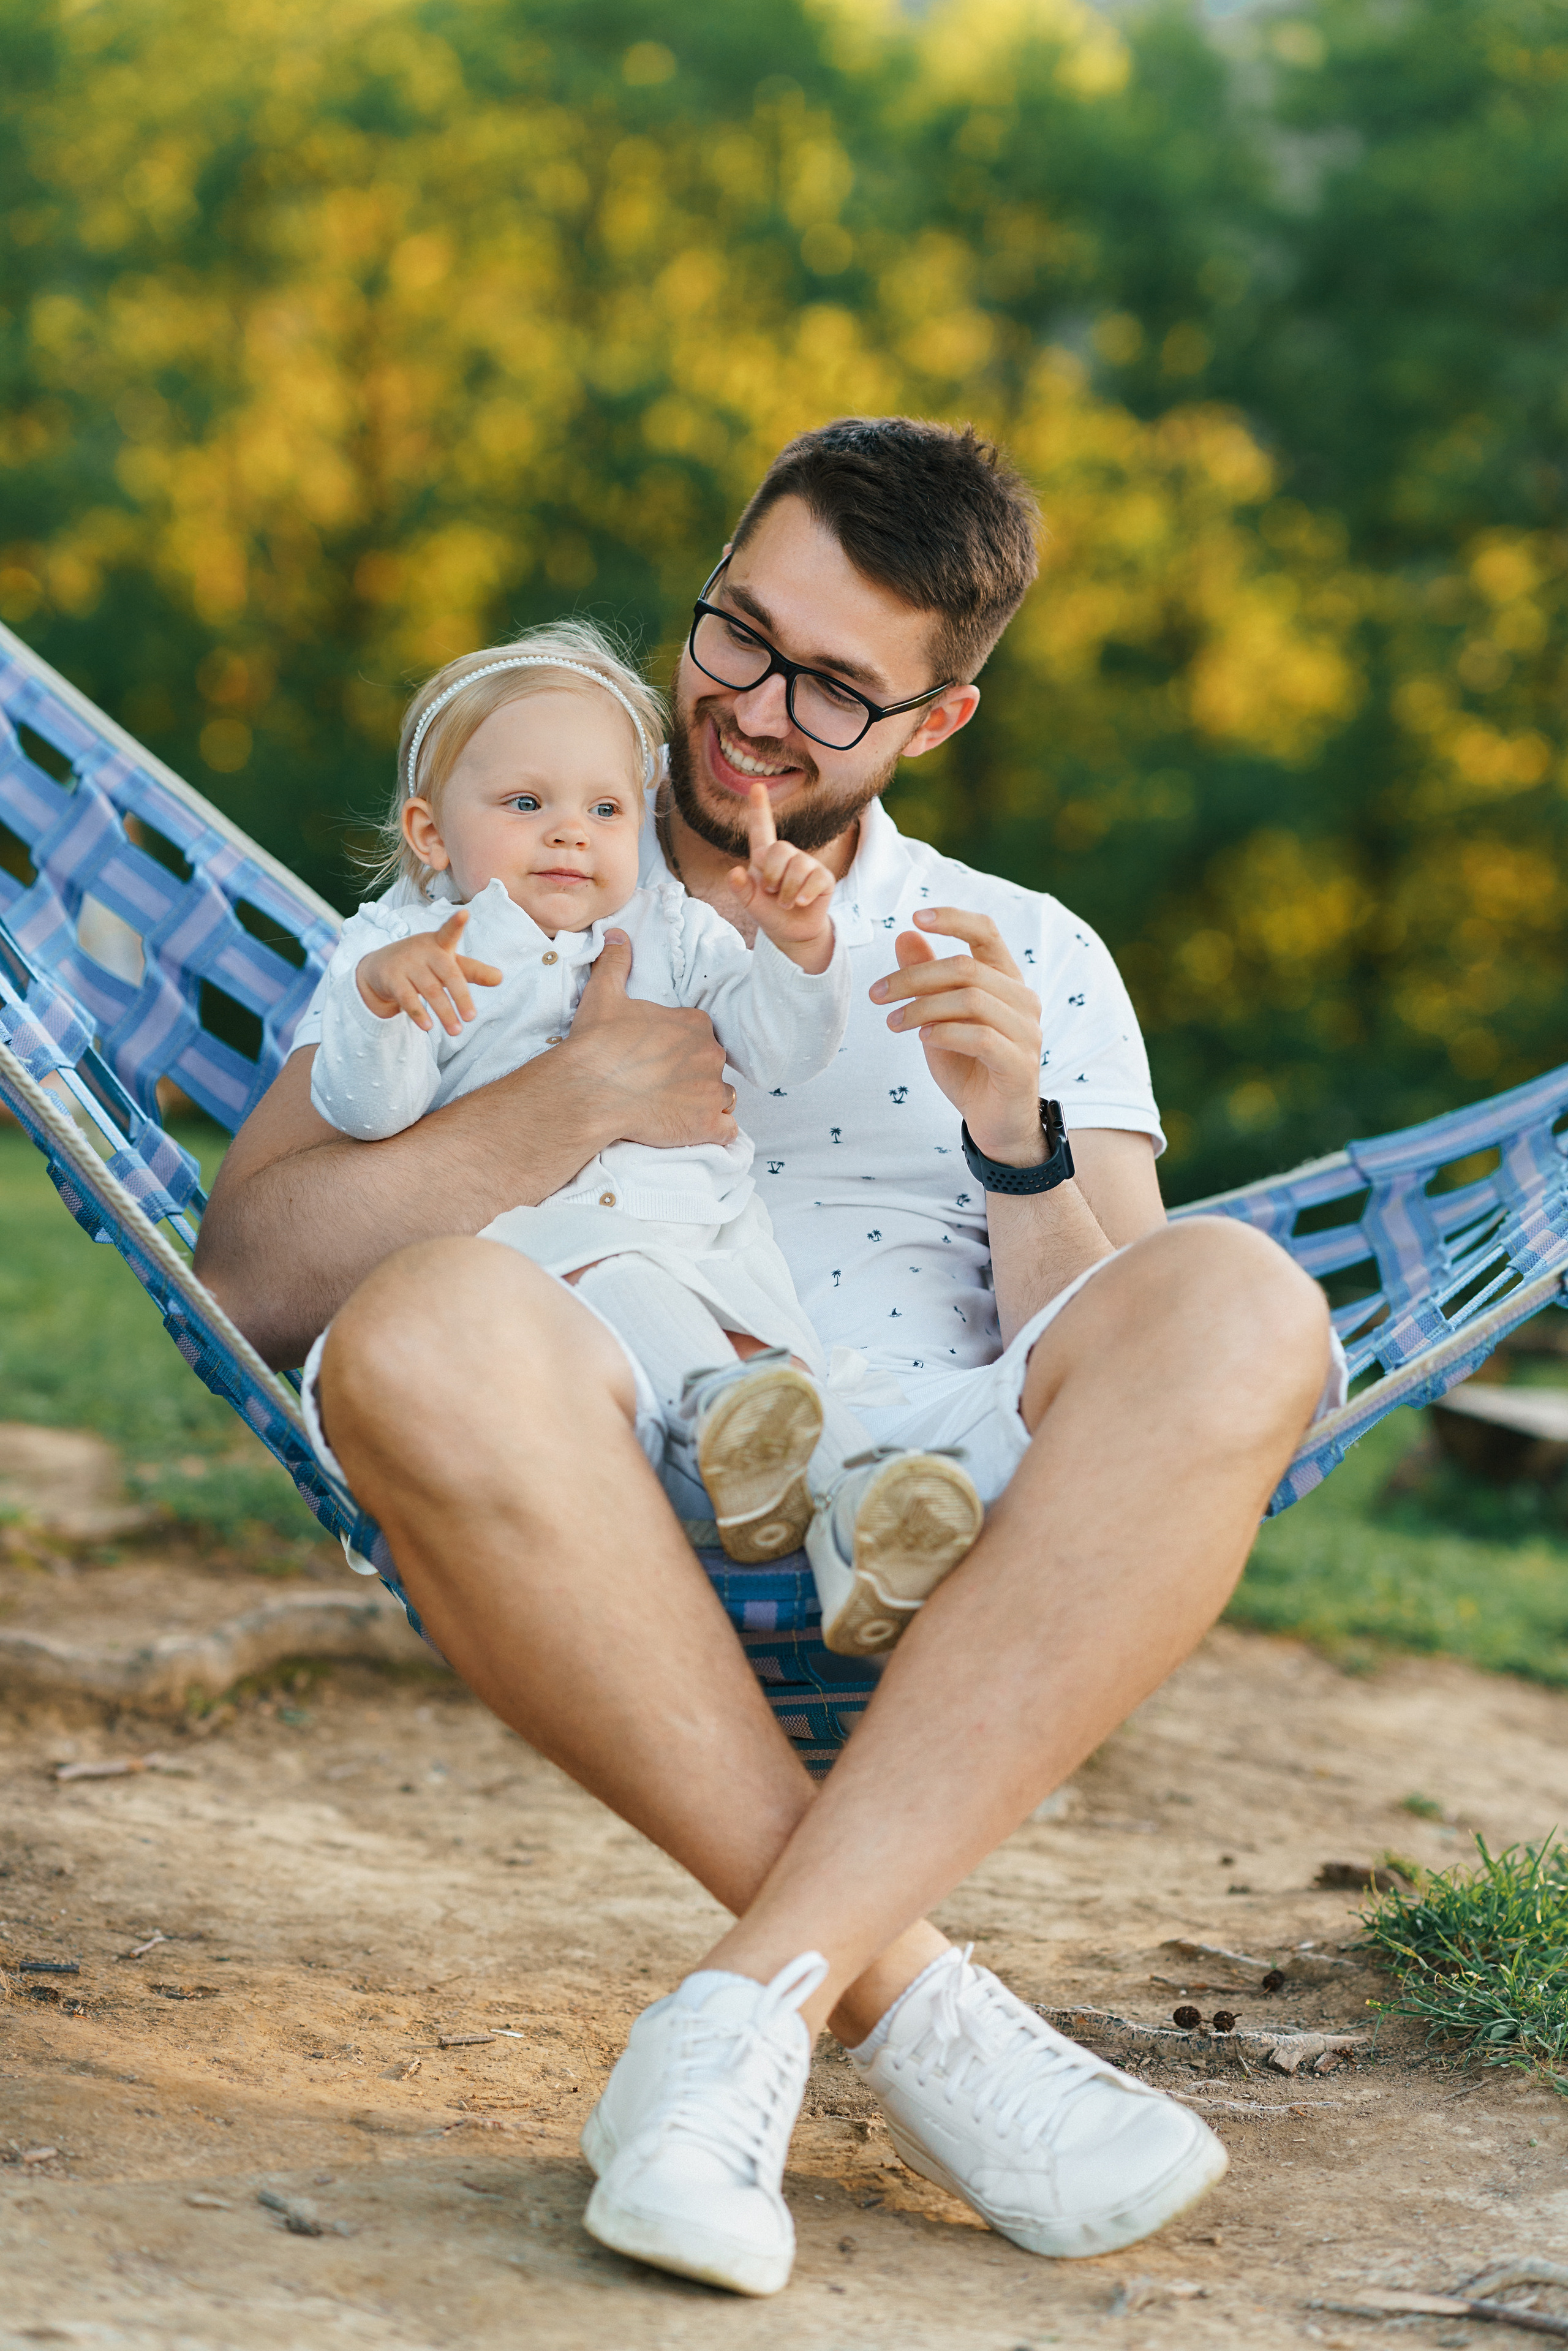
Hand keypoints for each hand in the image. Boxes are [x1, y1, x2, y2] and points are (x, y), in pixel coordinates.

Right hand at [355, 909, 502, 1036]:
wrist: (380, 967)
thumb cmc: (424, 964)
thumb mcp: (449, 964)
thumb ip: (474, 971)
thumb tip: (500, 978)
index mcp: (440, 944)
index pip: (449, 932)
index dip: (455, 923)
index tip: (463, 913)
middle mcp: (423, 951)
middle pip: (448, 974)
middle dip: (461, 997)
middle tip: (471, 1018)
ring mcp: (406, 964)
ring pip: (430, 990)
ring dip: (444, 1012)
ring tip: (456, 1031)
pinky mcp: (391, 979)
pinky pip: (407, 998)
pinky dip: (418, 1013)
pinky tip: (428, 1027)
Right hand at [564, 929, 738, 1146]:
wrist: (590, 1091)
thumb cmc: (598, 1044)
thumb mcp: (604, 995)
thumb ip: (615, 962)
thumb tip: (617, 934)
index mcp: (694, 1023)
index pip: (701, 1032)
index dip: (682, 1046)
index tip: (661, 1057)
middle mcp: (711, 1054)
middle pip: (713, 1064)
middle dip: (695, 1074)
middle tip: (665, 1085)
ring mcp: (713, 1091)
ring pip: (725, 1096)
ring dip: (706, 1101)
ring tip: (677, 1108)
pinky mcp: (708, 1124)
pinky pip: (727, 1130)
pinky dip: (715, 1131)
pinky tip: (693, 1129)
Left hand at [727, 783, 835, 972]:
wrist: (791, 933)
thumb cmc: (769, 913)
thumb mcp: (750, 903)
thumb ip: (740, 889)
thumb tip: (733, 873)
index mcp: (765, 857)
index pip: (762, 829)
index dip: (759, 808)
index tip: (757, 786)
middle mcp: (788, 856)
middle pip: (780, 849)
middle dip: (773, 874)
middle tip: (772, 892)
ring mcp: (807, 865)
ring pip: (798, 865)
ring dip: (787, 891)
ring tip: (785, 903)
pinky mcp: (823, 878)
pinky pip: (815, 878)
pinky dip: (803, 894)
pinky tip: (800, 902)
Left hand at [869, 909, 1045, 1164]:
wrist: (994, 1123)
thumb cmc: (968, 1066)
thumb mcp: (938, 1017)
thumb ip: (927, 978)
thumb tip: (906, 935)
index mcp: (1006, 981)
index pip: (987, 933)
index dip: (953, 919)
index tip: (915, 918)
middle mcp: (1023, 1000)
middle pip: (966, 968)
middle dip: (913, 977)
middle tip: (877, 994)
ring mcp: (1026, 1032)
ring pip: (971, 1000)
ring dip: (922, 1007)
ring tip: (893, 1022)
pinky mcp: (1020, 1064)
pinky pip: (979, 1037)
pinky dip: (944, 1033)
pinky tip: (922, 1039)